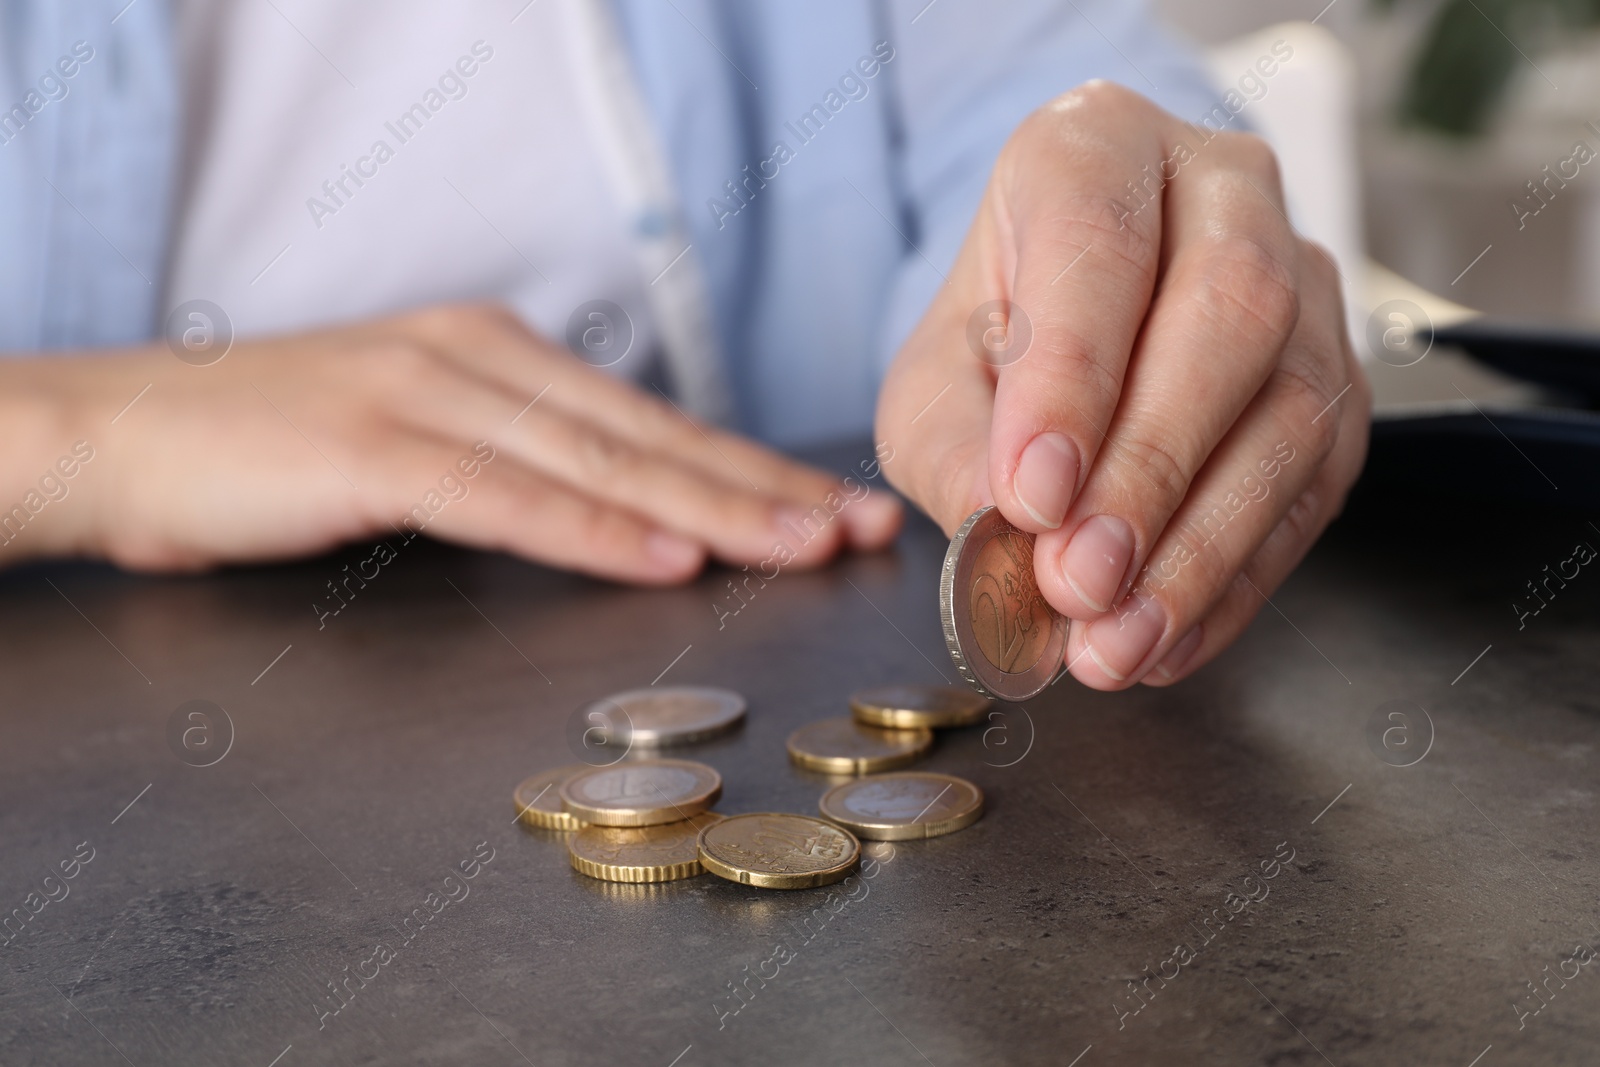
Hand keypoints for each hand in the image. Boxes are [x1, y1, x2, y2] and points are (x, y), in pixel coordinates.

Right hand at [10, 304, 900, 578]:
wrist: (118, 434)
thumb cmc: (268, 453)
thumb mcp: (415, 440)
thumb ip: (511, 464)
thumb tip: (612, 512)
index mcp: (501, 355)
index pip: (652, 424)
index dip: (751, 469)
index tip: (834, 507)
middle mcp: (484, 357)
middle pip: (652, 438)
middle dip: (765, 489)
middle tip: (860, 526)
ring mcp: (431, 392)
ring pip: (601, 462)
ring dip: (712, 509)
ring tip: (803, 545)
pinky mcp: (375, 443)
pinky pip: (509, 494)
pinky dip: (597, 530)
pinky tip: (667, 557)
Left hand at [877, 82, 1369, 689]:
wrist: (1072, 320)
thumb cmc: (999, 334)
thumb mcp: (935, 381)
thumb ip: (957, 448)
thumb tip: (1011, 537)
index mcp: (1096, 147)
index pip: (1100, 244)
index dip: (1072, 378)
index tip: (1032, 496)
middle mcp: (1221, 190)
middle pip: (1228, 313)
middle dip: (1150, 468)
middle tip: (1080, 581)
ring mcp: (1304, 279)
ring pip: (1293, 405)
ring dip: (1202, 546)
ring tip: (1118, 640)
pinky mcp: (1340, 378)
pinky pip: (1315, 485)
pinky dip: (1239, 579)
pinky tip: (1170, 639)